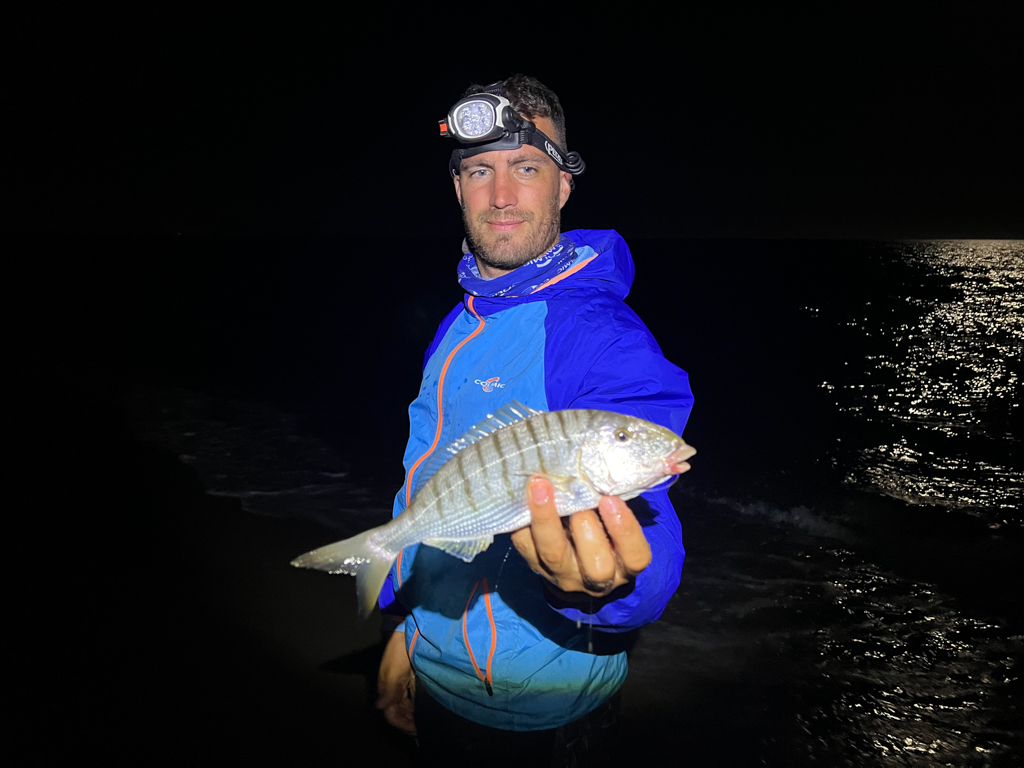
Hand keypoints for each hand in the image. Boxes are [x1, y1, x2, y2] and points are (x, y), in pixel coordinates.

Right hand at [376, 629, 415, 734]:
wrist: (411, 632)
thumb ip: (388, 691)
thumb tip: (380, 706)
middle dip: (406, 720)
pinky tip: (424, 710)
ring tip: (423, 721)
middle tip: (420, 727)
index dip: (399, 722)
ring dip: (411, 715)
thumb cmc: (400, 652)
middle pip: (398, 710)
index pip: (389, 712)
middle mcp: (393, 688)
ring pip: (405, 705)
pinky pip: (412, 697)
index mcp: (386, 687)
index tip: (412, 728)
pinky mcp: (412, 678)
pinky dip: (416, 705)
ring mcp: (403, 683)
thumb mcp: (393, 672)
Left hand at [511, 477, 652, 596]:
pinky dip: (523, 521)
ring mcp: (564, 575)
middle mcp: (596, 578)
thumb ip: (615, 501)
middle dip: (586, 529)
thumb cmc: (604, 529)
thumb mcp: (615, 519)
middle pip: (596, 566)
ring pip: (554, 556)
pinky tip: (523, 497)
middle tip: (578, 498)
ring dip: (547, 520)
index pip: (635, 557)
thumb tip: (608, 465)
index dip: (624, 530)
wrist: (576, 563)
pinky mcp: (536, 566)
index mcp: (624, 565)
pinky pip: (526, 546)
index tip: (611, 499)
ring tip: (542, 487)